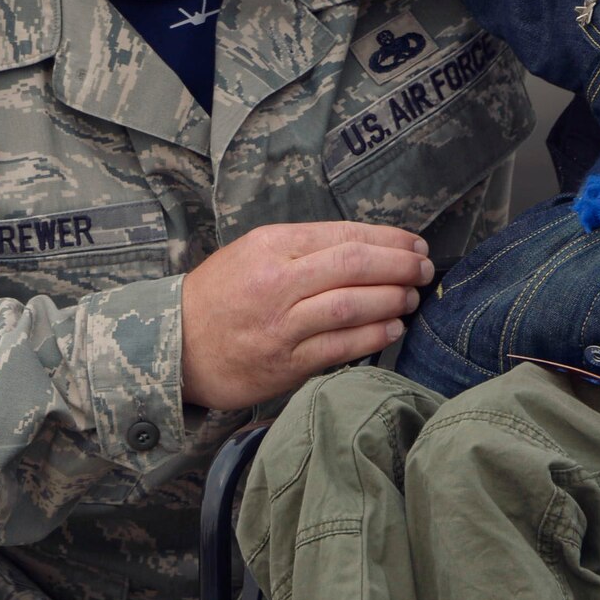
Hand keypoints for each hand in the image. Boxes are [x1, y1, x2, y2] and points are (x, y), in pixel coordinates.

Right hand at [178, 221, 433, 409]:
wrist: (176, 345)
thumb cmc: (220, 295)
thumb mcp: (252, 252)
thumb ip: (304, 247)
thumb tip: (367, 246)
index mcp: (271, 246)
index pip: (343, 235)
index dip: (388, 239)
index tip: (414, 244)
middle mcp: (276, 283)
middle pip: (353, 266)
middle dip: (398, 265)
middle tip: (423, 268)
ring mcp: (280, 326)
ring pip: (350, 306)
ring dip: (391, 299)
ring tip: (411, 296)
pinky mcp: (284, 364)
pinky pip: (340, 346)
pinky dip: (373, 336)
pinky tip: (393, 327)